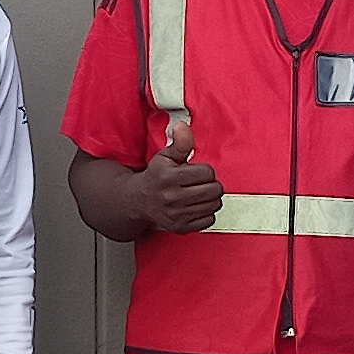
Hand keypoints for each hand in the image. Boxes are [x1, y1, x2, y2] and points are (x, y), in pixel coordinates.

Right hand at [138, 111, 222, 233]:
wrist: (139, 201)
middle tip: (201, 183)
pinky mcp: (181, 227)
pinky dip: (207, 213)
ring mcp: (177, 215)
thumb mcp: (165, 156)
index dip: (205, 170)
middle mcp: (172, 198)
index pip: (207, 173)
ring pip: (213, 205)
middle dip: (211, 184)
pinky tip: (197, 206)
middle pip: (213, 190)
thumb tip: (183, 126)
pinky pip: (208, 220)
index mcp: (169, 178)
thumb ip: (180, 143)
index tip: (197, 172)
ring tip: (200, 193)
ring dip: (211, 198)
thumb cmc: (156, 177)